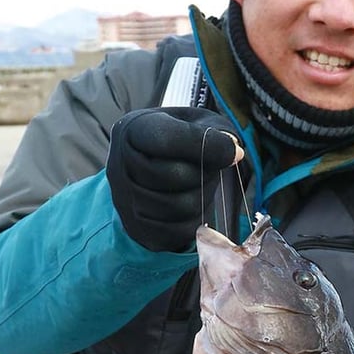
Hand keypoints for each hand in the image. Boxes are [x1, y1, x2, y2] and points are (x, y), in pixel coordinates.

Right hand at [107, 107, 242, 251]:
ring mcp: (124, 201)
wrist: (148, 165)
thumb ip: (214, 131)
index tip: (233, 152)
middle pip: (176, 176)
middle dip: (204, 173)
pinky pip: (179, 231)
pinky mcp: (137, 228)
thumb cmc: (177, 139)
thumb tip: (233, 152)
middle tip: (208, 168)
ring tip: (199, 183)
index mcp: (133, 129)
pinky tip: (192, 202)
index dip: (206, 146)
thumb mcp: (195, 122)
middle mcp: (120, 165)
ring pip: (180, 206)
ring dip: (202, 197)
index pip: (168, 140)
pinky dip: (195, 219)